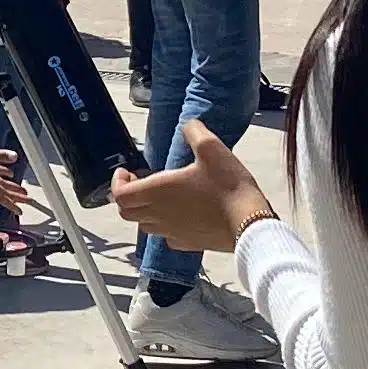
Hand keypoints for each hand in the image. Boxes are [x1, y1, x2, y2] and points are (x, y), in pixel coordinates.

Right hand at [0, 129, 28, 208]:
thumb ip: (1, 156)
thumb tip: (14, 158)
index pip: (2, 196)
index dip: (12, 205)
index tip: (20, 211)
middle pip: (3, 192)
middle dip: (16, 197)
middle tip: (27, 200)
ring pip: (0, 184)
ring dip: (11, 187)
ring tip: (21, 189)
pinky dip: (3, 174)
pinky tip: (8, 172)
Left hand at [108, 126, 273, 252]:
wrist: (250, 225)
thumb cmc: (229, 188)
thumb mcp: (212, 149)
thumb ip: (194, 132)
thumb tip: (189, 124)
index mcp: (159, 192)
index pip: (120, 195)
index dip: (118, 182)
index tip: (127, 172)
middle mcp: (160, 215)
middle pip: (126, 212)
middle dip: (128, 196)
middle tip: (140, 181)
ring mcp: (172, 232)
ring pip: (144, 224)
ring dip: (144, 209)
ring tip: (160, 195)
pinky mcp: (187, 243)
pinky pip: (165, 236)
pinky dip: (164, 224)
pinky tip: (179, 213)